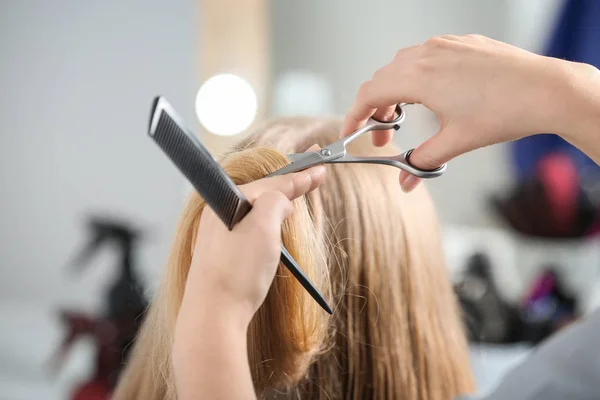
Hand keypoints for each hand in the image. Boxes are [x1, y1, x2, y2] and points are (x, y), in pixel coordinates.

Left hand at [181, 159, 326, 324]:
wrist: (213, 316)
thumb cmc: (237, 272)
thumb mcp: (263, 228)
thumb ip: (275, 203)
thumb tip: (281, 202)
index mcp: (227, 203)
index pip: (272, 184)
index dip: (300, 178)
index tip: (320, 170)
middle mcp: (218, 215)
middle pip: (262, 195)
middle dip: (288, 186)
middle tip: (312, 178)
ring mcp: (218, 236)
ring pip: (255, 213)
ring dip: (278, 205)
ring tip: (296, 195)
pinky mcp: (221, 255)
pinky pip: (249, 230)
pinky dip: (267, 225)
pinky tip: (274, 228)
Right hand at [340, 34, 597, 191]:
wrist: (546, 90)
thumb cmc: (504, 111)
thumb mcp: (455, 143)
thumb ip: (422, 162)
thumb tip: (406, 182)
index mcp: (418, 78)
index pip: (369, 94)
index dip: (354, 116)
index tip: (350, 132)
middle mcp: (426, 55)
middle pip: (382, 80)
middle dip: (375, 110)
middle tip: (384, 139)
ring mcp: (444, 45)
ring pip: (401, 66)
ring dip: (394, 92)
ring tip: (405, 117)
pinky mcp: (461, 43)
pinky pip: (424, 56)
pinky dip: (415, 77)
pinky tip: (430, 97)